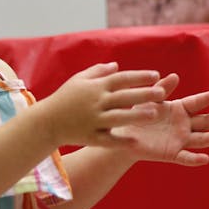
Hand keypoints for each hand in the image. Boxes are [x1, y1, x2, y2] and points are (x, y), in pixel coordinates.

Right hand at [40, 62, 168, 148]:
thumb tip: (117, 66)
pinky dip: (121, 141)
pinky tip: (136, 142)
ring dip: (136, 116)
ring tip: (154, 114)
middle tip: (162, 93)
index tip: (156, 75)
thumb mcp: (79, 80)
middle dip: (143, 94)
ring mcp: (93, 120)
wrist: (46, 122)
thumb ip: (99, 72)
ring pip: (118, 118)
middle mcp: (95, 102)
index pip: (121, 79)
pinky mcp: (89, 137)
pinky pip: (107, 139)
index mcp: (95, 87)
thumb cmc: (65, 98)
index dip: (139, 77)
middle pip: (123, 97)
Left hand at [110, 76, 208, 165]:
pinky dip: (195, 159)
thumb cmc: (138, 115)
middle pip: (204, 121)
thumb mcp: (149, 100)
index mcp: (179, 109)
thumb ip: (161, 89)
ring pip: (199, 139)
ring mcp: (180, 140)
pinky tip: (205, 159)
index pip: (197, 103)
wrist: (125, 136)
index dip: (208, 99)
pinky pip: (185, 157)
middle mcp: (184, 125)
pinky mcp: (172, 153)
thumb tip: (174, 75)